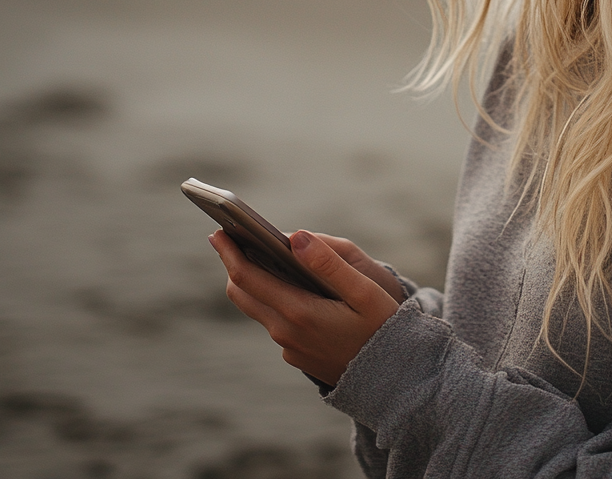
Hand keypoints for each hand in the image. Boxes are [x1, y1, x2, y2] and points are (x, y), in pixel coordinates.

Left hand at [210, 229, 403, 387]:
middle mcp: (285, 332)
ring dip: (252, 280)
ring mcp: (289, 348)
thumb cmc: (383, 328)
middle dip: (232, 263)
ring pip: (258, 307)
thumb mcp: (364, 291)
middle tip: (227, 236)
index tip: (218, 231)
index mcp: (298, 312)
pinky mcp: (297, 355)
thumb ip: (329, 263)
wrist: (393, 380)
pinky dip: (272, 298)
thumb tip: (295, 236)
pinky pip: (275, 321)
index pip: (247, 277)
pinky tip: (287, 284)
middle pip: (243, 293)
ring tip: (256, 253)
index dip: (230, 252)